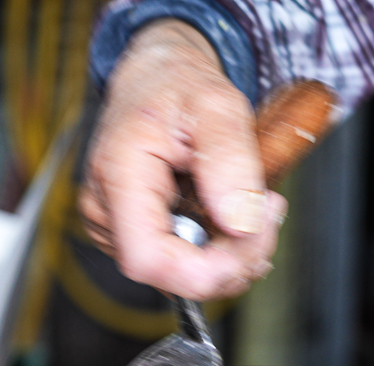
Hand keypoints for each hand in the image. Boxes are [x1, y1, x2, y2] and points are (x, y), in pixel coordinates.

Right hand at [80, 19, 287, 300]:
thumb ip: (230, 161)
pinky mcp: (131, 235)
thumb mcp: (218, 105)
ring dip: (229, 258)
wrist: (158, 79)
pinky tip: (229, 221)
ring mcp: (114, 228)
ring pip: (180, 279)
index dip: (207, 269)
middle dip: (232, 260)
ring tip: (251, 211)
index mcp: (119, 175)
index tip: (253, 236)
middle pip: (170, 276)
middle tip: (267, 214)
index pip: (149, 259)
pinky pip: (179, 267)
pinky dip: (216, 254)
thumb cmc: (179, 87)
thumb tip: (240, 222)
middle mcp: (106, 210)